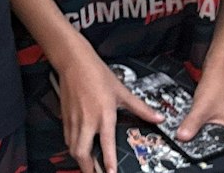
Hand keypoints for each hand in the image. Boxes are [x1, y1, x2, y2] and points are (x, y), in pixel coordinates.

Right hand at [59, 53, 161, 172]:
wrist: (74, 62)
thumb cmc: (97, 74)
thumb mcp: (122, 91)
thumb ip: (141, 108)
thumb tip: (157, 117)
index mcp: (104, 115)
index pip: (106, 144)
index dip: (108, 162)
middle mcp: (88, 121)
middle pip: (82, 153)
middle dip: (88, 168)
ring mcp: (75, 120)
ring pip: (73, 148)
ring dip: (80, 160)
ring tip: (88, 166)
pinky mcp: (65, 118)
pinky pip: (67, 139)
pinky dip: (73, 147)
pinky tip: (79, 149)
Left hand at [176, 66, 223, 158]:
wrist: (219, 67)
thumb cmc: (220, 83)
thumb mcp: (202, 106)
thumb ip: (191, 124)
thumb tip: (182, 137)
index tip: (219, 169)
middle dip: (214, 156)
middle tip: (201, 159)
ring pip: (216, 141)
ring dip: (206, 144)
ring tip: (195, 148)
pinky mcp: (218, 119)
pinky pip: (210, 132)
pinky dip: (202, 134)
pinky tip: (193, 134)